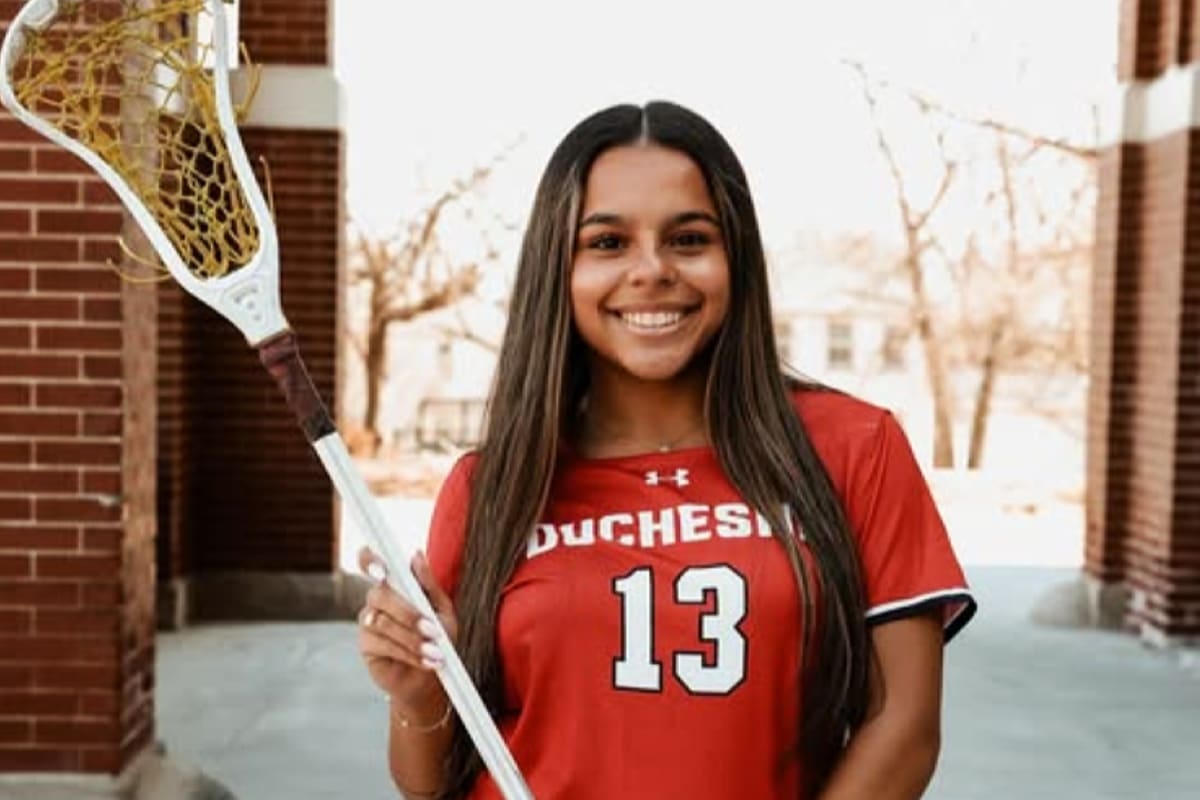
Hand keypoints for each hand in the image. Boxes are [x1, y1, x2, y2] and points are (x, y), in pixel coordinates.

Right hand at [356, 546, 457, 719]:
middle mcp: (376, 600)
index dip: (370, 560)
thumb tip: (417, 555)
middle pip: (379, 596)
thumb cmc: (437, 638)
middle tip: (433, 630)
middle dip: (408, 613)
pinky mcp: (366, 646)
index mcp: (394, 585)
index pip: (371, 563)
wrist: (430, 677)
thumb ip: (428, 584)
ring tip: (436, 652)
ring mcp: (367, 622)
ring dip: (413, 638)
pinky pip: (384, 645)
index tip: (381, 569)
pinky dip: (409, 653)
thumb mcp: (441, 610)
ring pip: (382, 623)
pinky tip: (427, 662)